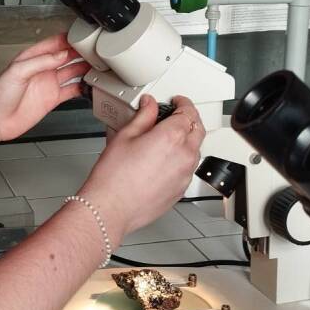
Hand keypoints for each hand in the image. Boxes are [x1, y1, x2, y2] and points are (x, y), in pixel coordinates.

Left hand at [0, 32, 90, 142]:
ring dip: (84, 68)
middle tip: (96, 51)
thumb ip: (40, 61)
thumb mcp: (18, 71)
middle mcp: (43, 69)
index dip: (70, 39)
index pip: (55, 43)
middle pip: (67, 56)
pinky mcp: (53, 98)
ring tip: (98, 66)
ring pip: (72, 72)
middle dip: (81, 52)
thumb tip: (61, 54)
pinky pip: (72, 90)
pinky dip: (82, 87)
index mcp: (33, 58)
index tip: (83, 38)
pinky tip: (90, 85)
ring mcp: (49, 83)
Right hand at [80, 95, 204, 244]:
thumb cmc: (114, 177)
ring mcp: (185, 174)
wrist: (112, 208)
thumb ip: (143, 116)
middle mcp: (184, 155)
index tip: (177, 101)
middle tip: (176, 115)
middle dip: (190, 118)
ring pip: (195, 149)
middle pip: (198, 129)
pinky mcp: (181, 189)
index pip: (188, 112)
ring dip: (187, 139)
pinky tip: (165, 159)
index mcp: (172, 137)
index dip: (183, 103)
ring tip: (169, 137)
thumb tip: (149, 106)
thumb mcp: (125, 136)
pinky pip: (189, 168)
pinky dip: (182, 158)